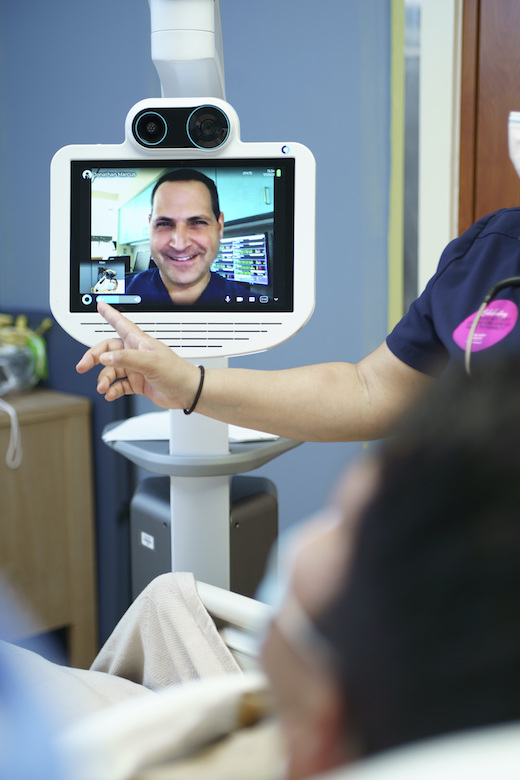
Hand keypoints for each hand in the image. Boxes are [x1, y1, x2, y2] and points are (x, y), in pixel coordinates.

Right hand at [75, 302, 199, 408]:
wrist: (188, 392)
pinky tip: (111, 394)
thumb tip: (105, 357)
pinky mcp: (137, 383)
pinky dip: (113, 390)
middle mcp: (136, 353)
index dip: (110, 314)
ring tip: (103, 387)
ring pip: (111, 370)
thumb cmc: (177, 372)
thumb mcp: (150, 363)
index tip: (100, 305)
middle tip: (83, 367)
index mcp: (139, 342)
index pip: (121, 324)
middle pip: (108, 351)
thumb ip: (126, 359)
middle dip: (93, 358)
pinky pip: (119, 385)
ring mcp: (136, 369)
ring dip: (104, 379)